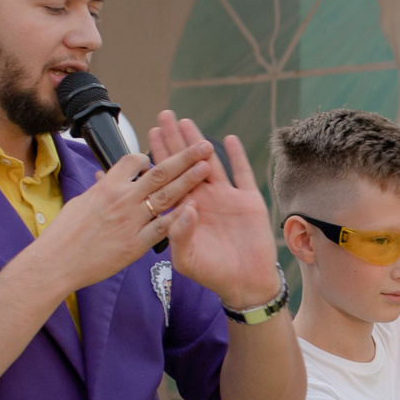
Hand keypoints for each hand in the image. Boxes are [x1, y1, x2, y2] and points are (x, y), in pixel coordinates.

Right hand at [30, 136, 215, 291]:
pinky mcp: (135, 245)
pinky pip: (162, 228)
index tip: (157, 157)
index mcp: (107, 186)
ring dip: (189, 180)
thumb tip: (105, 179)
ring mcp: (131, 221)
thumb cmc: (64, 234)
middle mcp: (122, 200)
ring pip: (166, 196)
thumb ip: (100, 191)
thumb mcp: (81, 203)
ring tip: (206, 167)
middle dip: (184, 157)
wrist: (57, 261)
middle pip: (159, 172)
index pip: (133, 161)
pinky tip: (196, 208)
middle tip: (203, 146)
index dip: (149, 156)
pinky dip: (179, 218)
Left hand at [148, 112, 283, 308]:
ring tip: (187, 121)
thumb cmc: (212, 274)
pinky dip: (237, 156)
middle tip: (164, 116)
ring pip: (210, 163)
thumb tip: (184, 209)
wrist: (244, 284)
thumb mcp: (187, 260)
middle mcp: (202, 199)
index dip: (160, 155)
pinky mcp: (248, 200)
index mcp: (184, 211)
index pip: (168, 178)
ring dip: (199, 142)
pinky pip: (242, 173)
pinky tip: (230, 139)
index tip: (151, 133)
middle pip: (185, 163)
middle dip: (174, 140)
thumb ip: (180, 236)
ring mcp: (225, 197)